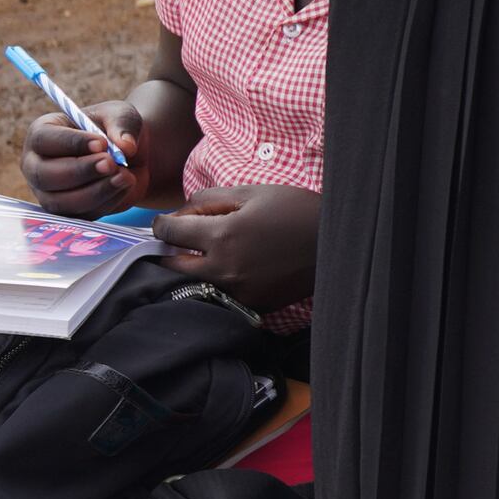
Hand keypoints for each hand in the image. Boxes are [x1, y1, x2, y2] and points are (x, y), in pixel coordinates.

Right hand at [22, 107, 143, 213]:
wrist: (128, 156)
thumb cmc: (114, 129)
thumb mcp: (121, 115)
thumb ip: (122, 125)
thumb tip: (125, 147)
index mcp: (41, 133)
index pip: (44, 139)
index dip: (72, 143)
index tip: (101, 144)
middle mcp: (36, 165)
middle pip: (45, 175)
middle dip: (80, 171)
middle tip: (111, 163)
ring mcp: (48, 193)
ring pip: (62, 201)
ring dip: (96, 191)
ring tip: (125, 176)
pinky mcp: (67, 212)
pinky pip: (82, 215)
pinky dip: (107, 202)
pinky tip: (125, 185)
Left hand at [154, 183, 318, 312]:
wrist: (336, 244)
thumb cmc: (295, 211)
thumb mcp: (252, 193)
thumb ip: (209, 199)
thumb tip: (181, 213)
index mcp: (222, 235)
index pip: (169, 232)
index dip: (161, 224)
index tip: (165, 222)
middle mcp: (223, 268)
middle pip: (172, 264)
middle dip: (170, 249)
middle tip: (181, 239)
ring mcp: (237, 291)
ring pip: (191, 284)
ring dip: (190, 269)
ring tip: (202, 255)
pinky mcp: (251, 305)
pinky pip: (218, 296)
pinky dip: (214, 284)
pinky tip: (228, 270)